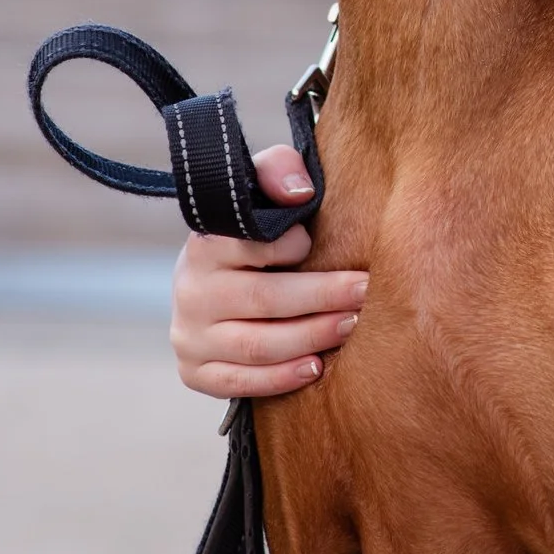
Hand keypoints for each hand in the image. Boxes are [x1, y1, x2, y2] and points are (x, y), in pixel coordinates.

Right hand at [167, 144, 366, 398]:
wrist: (219, 277)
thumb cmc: (255, 230)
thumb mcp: (260, 187)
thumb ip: (278, 169)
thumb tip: (299, 193)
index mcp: (204, 244)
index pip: (249, 245)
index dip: (289, 245)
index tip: (318, 242)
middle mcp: (190, 292)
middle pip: (262, 299)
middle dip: (320, 297)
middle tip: (364, 293)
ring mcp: (190, 336)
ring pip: (255, 346)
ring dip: (309, 338)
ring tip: (350, 326)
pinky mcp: (196, 372)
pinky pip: (238, 384)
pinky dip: (279, 378)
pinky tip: (315, 368)